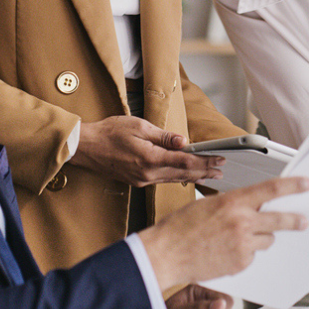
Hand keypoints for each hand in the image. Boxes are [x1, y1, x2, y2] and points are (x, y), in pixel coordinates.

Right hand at [73, 115, 223, 186]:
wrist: (85, 147)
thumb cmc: (109, 133)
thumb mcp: (138, 126)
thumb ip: (162, 136)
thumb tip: (182, 141)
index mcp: (150, 159)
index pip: (185, 162)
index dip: (205, 162)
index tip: (220, 159)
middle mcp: (148, 174)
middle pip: (183, 174)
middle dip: (204, 172)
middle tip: (222, 170)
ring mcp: (142, 180)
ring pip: (174, 180)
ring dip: (194, 177)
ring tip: (210, 175)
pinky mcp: (137, 181)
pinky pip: (163, 181)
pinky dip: (179, 178)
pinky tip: (187, 176)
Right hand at [139, 176, 308, 289]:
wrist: (167, 254)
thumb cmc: (181, 228)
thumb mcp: (208, 204)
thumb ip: (233, 205)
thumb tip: (250, 206)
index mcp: (233, 201)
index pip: (271, 189)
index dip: (293, 186)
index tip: (307, 184)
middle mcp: (241, 222)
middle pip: (279, 219)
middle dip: (294, 220)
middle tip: (303, 220)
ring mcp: (242, 245)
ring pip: (266, 240)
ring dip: (261, 238)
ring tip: (240, 238)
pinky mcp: (240, 264)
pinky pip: (252, 256)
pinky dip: (245, 254)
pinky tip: (226, 252)